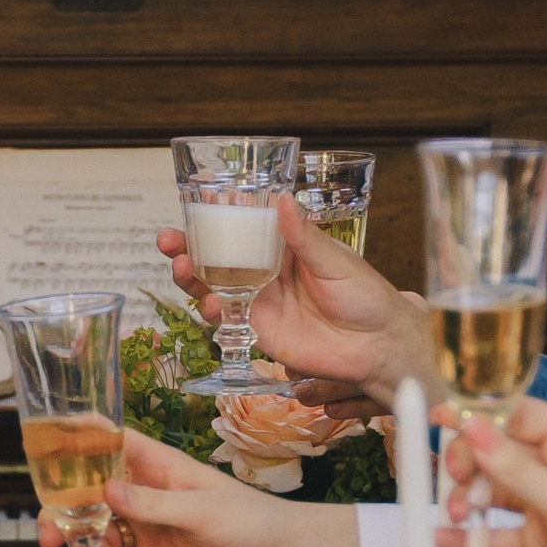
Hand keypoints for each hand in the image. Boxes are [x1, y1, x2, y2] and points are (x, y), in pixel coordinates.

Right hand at [72, 427, 360, 546]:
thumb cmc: (252, 522)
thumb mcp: (200, 510)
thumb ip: (151, 504)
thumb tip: (103, 490)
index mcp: (158, 470)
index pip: (109, 445)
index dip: (75, 445)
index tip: (43, 457)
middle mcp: (147, 499)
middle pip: (90, 503)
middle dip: (69, 524)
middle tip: (54, 544)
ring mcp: (151, 534)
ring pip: (104, 544)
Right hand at [155, 198, 429, 404]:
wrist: (377, 347)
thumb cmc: (366, 298)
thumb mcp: (335, 261)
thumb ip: (303, 237)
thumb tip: (282, 200)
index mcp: (286, 248)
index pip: (243, 229)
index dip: (216, 220)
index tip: (192, 209)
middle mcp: (267, 273)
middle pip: (219, 258)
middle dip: (190, 249)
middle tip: (169, 241)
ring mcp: (260, 302)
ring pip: (215, 287)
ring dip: (193, 278)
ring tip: (184, 268)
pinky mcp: (259, 331)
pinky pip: (226, 320)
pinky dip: (212, 311)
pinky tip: (209, 304)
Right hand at [444, 398, 546, 546]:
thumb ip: (513, 467)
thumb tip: (472, 427)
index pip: (518, 415)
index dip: (479, 415)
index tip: (441, 418)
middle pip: (497, 451)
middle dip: (471, 463)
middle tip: (456, 479)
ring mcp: (544, 503)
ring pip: (492, 490)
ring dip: (469, 499)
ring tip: (461, 515)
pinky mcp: (536, 539)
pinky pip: (495, 531)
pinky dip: (472, 535)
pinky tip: (445, 539)